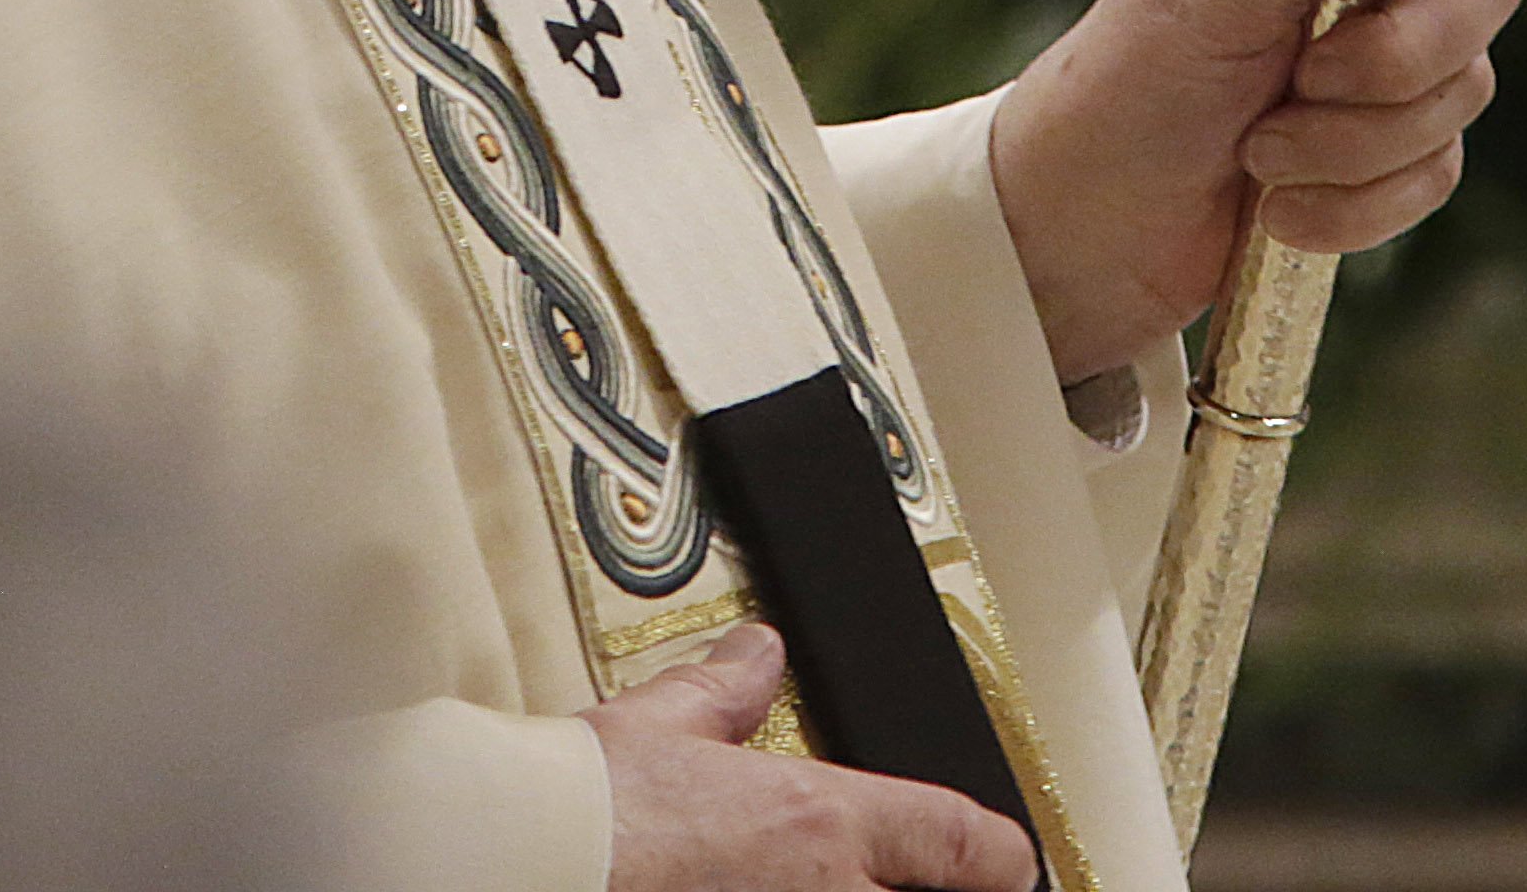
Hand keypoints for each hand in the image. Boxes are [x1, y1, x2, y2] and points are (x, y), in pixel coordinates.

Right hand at [588, 629, 1033, 891]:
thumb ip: (724, 695)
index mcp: (819, 821)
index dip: (998, 854)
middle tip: (895, 882)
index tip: (1004, 861)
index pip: (963, 840)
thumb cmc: (583, 810)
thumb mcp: (660, 724)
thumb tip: (756, 657)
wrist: (521, 861)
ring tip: (808, 887)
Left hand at [986, 0, 1521, 388]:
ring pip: (1466, 82)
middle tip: (1305, 80)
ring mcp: (1380, 48)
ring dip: (1360, 142)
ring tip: (1261, 154)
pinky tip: (1281, 209)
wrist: (1089, 232)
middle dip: (1404, 52)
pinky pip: (1438, 168)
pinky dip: (1361, 202)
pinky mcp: (1388, 140)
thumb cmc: (1123, 89)